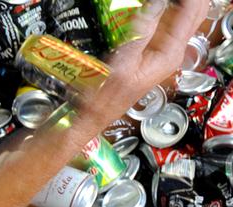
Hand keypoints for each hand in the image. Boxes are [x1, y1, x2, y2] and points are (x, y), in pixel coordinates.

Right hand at [81, 0, 210, 124]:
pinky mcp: (153, 49)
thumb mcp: (123, 62)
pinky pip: (168, 22)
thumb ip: (141, 31)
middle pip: (194, 12)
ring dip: (175, 4)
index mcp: (169, 54)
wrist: (95, 112)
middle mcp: (171, 51)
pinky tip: (154, 6)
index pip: (191, 12)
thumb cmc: (105, 96)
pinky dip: (166, 9)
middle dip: (185, 0)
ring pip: (184, 15)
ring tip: (159, 1)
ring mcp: (164, 50)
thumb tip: (157, 3)